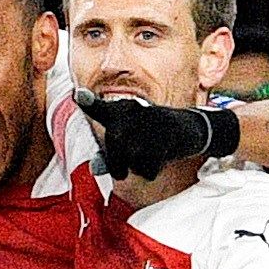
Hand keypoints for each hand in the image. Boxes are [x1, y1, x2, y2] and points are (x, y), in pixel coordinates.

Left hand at [74, 87, 223, 177]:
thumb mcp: (129, 144)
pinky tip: (159, 161)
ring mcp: (153, 120)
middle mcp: (135, 110)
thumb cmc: (152, 138)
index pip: (101, 109)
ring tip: (147, 158)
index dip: (89, 103)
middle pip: (115, 143)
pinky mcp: (169, 132)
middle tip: (121, 173)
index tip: (77, 95)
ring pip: (132, 157)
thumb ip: (108, 156)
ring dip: (137, 168)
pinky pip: (149, 165)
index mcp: (121, 110)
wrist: (191, 130)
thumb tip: (94, 169)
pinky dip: (151, 171)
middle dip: (116, 164)